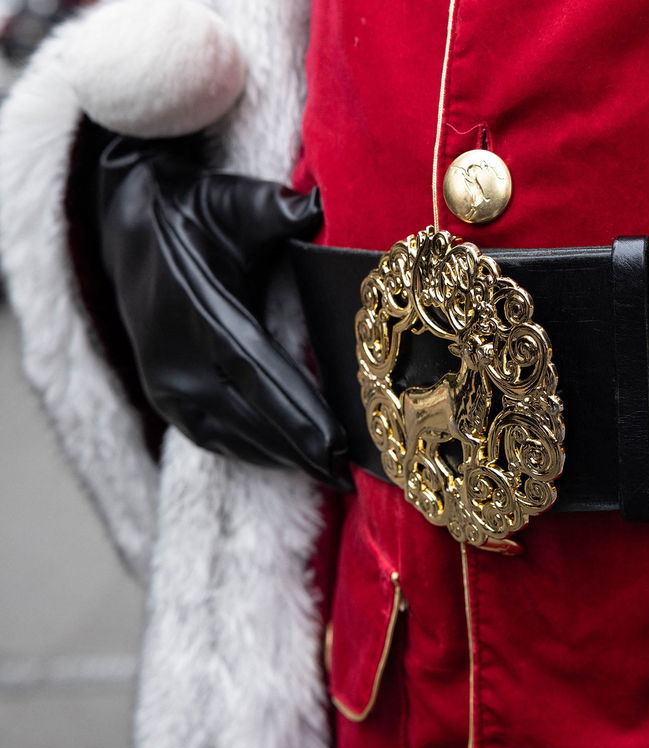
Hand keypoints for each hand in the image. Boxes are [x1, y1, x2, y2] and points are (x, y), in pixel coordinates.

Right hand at [93, 126, 350, 489]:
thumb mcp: (236, 200)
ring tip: (329, 473)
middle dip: (299, 446)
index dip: (295, 409)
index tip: (334, 439)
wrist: (126, 221)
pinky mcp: (162, 395)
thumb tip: (316, 206)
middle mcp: (176, 354)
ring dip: (279, 457)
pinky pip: (210, 437)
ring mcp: (164, 380)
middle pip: (246, 413)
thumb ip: (276, 209)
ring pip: (229, 433)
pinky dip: (251, 452)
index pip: (253, 368)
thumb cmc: (197, 211)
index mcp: (198, 308)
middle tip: (347, 472)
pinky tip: (288, 462)